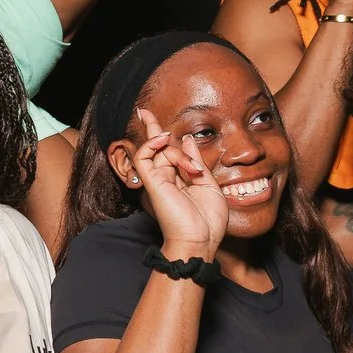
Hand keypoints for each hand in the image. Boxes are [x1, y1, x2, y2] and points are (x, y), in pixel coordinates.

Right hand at [130, 126, 226, 259]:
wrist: (200, 241)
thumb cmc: (208, 221)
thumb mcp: (209, 185)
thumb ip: (196, 162)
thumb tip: (186, 139)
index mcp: (180, 180)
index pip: (169, 153)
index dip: (162, 136)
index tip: (156, 121)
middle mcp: (166, 178)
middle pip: (160, 147)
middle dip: (153, 128)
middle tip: (143, 111)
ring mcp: (158, 180)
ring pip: (160, 151)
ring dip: (179, 154)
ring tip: (193, 170)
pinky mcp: (152, 183)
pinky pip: (144, 157)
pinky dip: (151, 145)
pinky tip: (163, 139)